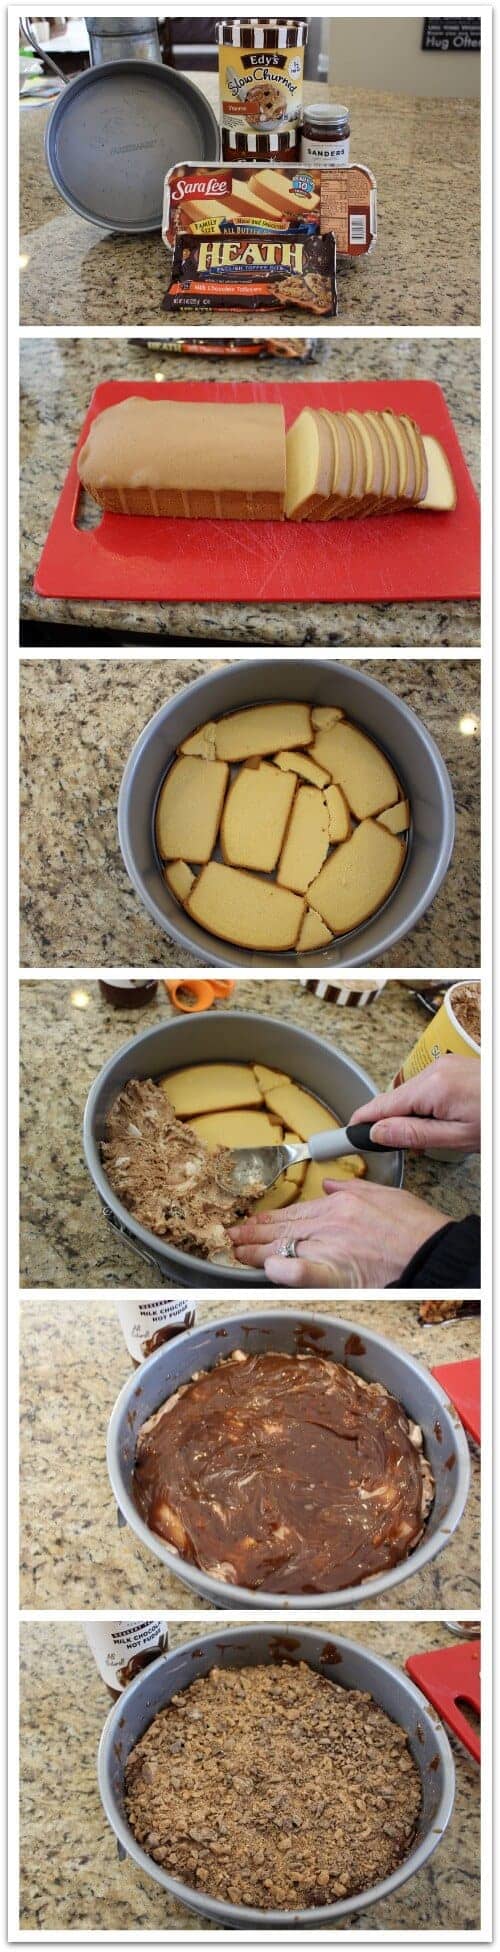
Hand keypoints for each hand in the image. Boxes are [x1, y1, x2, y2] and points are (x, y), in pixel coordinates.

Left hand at [229, 1180, 450, 1287]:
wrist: (432, 1250)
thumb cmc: (415, 1226)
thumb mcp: (382, 1193)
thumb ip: (350, 1187)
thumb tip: (328, 1183)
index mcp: (338, 1205)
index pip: (294, 1212)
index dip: (268, 1218)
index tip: (251, 1221)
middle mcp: (328, 1224)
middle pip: (282, 1228)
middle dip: (251, 1233)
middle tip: (228, 1236)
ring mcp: (329, 1248)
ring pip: (282, 1247)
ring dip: (254, 1251)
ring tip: (234, 1253)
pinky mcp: (337, 1273)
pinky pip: (301, 1272)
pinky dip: (281, 1270)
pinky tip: (264, 1270)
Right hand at [349, 1055, 479, 1153]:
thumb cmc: (498, 1121)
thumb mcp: (457, 1137)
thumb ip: (414, 1134)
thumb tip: (378, 1132)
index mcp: (433, 1086)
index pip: (383, 1105)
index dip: (362, 1122)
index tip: (347, 1135)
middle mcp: (435, 1069)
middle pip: (395, 1099)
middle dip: (392, 1123)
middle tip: (398, 1147)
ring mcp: (444, 1064)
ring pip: (410, 1093)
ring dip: (410, 1115)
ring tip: (431, 1138)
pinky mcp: (452, 1066)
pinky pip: (425, 1086)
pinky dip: (424, 1104)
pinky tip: (439, 1120)